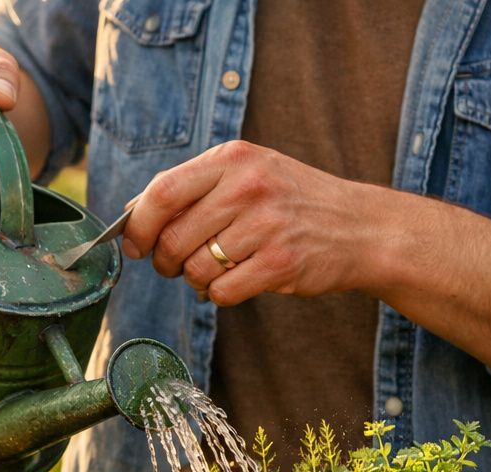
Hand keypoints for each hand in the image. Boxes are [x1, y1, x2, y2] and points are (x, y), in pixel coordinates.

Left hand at [121, 140, 377, 305]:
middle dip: (165, 262)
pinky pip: (222, 292)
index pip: (163, 191)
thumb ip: (193, 187)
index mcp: (233, 158)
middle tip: (175, 267)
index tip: (134, 245)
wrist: (359, 227)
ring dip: (197, 280)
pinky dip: (221, 295)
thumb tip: (131, 213)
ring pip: (196, 270)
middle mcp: (248, 186)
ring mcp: (266, 225)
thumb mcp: (247, 174)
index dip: (138, 225)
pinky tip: (238, 281)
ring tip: (217, 270)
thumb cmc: (291, 202)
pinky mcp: (280, 263)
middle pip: (174, 238)